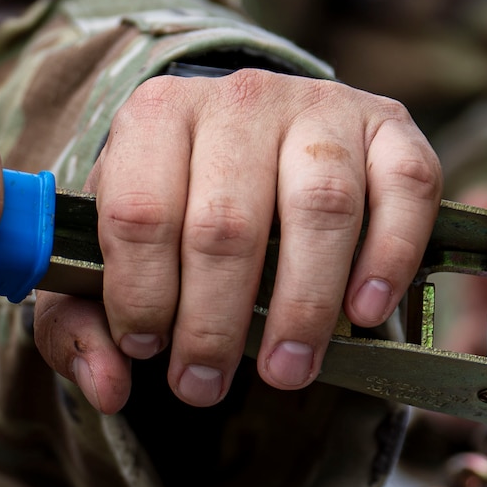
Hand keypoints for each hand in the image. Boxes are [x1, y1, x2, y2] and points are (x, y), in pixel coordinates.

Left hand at [34, 70, 440, 412]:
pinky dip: (390, 256)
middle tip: (205, 387)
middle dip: (214, 323)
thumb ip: (82, 322)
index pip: (142, 211)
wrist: (257, 141)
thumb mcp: (108, 254)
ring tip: (287, 371)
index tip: (147, 351)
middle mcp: (240, 98)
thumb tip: (108, 388)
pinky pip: (404, 187)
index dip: (141, 293)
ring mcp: (321, 107)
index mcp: (156, 114)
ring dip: (304, 305)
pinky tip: (364, 313)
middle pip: (227, 222)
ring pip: (320, 207)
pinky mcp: (390, 126)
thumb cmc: (178, 212)